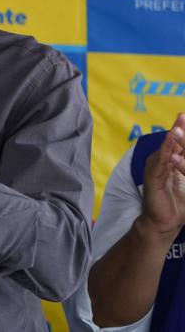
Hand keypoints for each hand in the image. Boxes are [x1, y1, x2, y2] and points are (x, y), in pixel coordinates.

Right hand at [142, 114, 184, 236]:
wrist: (165, 222)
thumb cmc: (179, 205)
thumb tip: (184, 157)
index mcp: (173, 161)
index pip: (180, 143)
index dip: (184, 131)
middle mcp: (163, 161)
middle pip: (174, 141)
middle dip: (181, 127)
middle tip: (184, 113)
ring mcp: (156, 167)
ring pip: (168, 147)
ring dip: (175, 134)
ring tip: (181, 119)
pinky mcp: (153, 176)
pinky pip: (161, 160)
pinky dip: (166, 148)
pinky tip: (170, 138)